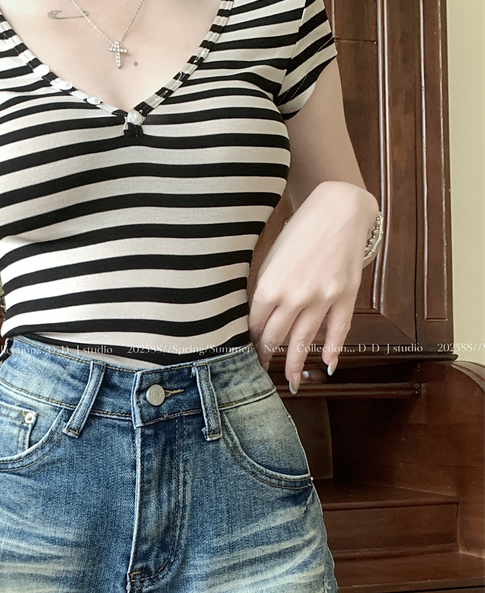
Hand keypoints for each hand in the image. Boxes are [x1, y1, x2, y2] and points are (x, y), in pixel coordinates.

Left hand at [249, 181, 378, 390]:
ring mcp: (322, 298)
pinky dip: (334, 350)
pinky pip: (339, 330)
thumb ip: (265, 291)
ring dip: (297, 364)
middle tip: (262, 370)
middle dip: (267, 356)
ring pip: (305, 340)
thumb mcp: (271, 260)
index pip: (254, 325)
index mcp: (269, 286)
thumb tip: (257, 320)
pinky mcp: (345, 295)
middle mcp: (294, 297)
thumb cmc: (300, 232)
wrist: (339, 210)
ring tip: (292, 382)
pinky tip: (328, 366)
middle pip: (276, 337)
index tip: (246, 352)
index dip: (249, 341)